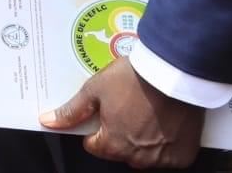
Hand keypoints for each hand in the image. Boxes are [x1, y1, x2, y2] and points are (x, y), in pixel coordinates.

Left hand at [40, 58, 204, 167]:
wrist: (174, 73)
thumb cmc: (133, 79)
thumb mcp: (95, 90)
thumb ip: (72, 111)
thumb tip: (47, 121)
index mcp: (113, 145)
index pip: (94, 146)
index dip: (96, 128)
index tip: (106, 112)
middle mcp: (138, 158)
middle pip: (119, 151)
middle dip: (119, 133)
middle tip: (128, 108)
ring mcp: (162, 158)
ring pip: (144, 155)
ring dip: (142, 140)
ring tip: (147, 112)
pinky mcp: (183, 155)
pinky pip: (168, 155)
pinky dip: (165, 142)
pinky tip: (164, 121)